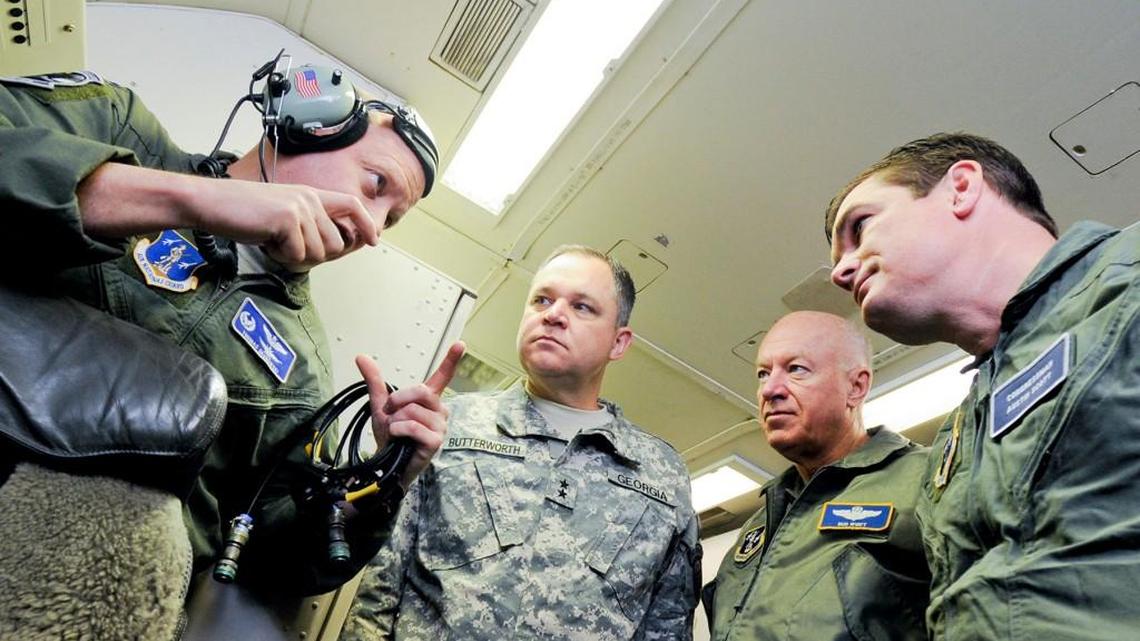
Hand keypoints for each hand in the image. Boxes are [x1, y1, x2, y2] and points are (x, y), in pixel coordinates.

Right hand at [189, 180, 379, 269]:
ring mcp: (300, 207)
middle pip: (335, 244)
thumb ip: (307, 224)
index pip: (351, 205)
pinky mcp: (287, 219)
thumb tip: (331, 247)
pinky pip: (297, 255)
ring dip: (294, 256)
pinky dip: (280, 257)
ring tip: (272, 241)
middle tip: (287, 249)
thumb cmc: (241, 212)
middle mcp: (309, 198)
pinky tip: (264, 242)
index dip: (365, 224)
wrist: (209, 203)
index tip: (373, 241)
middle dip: (314, 255)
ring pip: (317, 252)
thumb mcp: (281, 214)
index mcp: (309, 194)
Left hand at [355, 342, 465, 488]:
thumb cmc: (391, 435)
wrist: (387, 463)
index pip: (443, 376)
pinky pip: (413, 426)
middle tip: (390, 413)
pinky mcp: (435, 441)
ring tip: (396, 431)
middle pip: (421, 391)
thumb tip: (361, 356)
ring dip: (395, 420)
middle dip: (398, 400)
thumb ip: (375, 381)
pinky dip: (398, 430)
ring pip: (413, 410)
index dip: (451, 360)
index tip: (460, 344)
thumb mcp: (381, 405)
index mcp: (429, 400)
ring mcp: (440, 426)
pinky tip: (397, 438)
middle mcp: (439, 411)